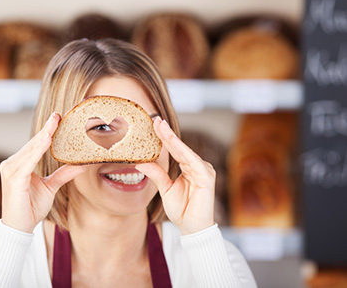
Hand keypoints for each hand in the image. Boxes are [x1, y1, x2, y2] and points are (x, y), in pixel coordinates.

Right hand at [0, 112, 83, 232]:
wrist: (19, 228)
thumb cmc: (30, 207)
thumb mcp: (50, 187)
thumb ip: (63, 174)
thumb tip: (80, 165)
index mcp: (19, 164)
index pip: (35, 144)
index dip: (46, 131)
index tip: (57, 118)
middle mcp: (12, 164)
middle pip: (32, 143)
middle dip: (46, 129)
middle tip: (58, 115)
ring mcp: (11, 170)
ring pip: (31, 150)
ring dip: (43, 136)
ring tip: (54, 124)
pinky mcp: (14, 179)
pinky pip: (28, 161)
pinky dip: (37, 150)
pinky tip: (46, 140)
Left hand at [136, 117, 214, 234]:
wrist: (191, 228)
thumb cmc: (181, 209)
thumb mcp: (165, 189)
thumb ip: (156, 174)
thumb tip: (141, 162)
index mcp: (188, 167)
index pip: (175, 149)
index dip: (165, 136)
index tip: (155, 123)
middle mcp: (197, 166)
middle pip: (180, 147)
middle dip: (167, 133)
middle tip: (156, 119)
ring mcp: (203, 170)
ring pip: (185, 151)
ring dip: (172, 139)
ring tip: (161, 127)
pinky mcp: (206, 177)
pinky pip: (192, 161)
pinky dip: (182, 151)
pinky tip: (173, 143)